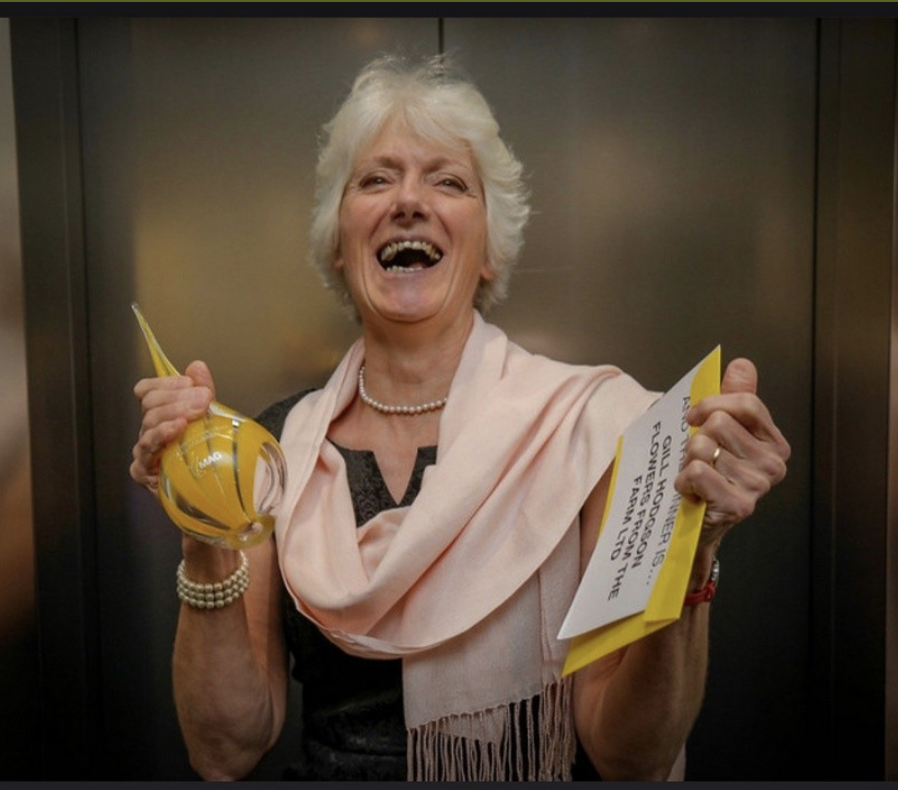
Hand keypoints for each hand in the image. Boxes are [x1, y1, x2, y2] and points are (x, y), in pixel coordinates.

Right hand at [130, 360, 215, 491]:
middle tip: (205, 398)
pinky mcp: (144, 472)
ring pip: (149, 423)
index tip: (189, 382)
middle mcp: (148, 432)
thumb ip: (203, 391)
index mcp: (161, 416)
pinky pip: (147, 450)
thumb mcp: (212, 420)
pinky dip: (163, 434)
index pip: (147, 391)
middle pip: (149, 404)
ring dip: (175, 412)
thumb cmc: (210, 458)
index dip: (165, 383)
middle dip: (178, 397)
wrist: (216, 496)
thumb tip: (197, 365)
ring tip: (198, 410)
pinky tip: (179, 428)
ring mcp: (144, 452)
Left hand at [675, 358, 790, 553]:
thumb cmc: (708, 472)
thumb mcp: (720, 431)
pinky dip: (683, 480)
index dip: (711, 404)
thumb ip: (733, 397)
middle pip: (720, 423)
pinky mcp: (739, 506)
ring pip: (703, 446)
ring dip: (688, 460)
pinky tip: (692, 491)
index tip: (694, 417)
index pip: (746, 403)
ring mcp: (759, 486)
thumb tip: (742, 365)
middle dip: (697, 438)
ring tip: (696, 476)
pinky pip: (697, 471)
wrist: (697, 521)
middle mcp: (773, 464)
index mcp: (774, 442)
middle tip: (699, 458)